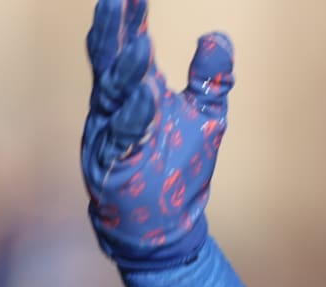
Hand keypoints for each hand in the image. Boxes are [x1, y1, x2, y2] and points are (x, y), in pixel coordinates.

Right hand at [82, 0, 233, 270]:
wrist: (167, 226)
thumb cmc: (180, 169)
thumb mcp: (205, 117)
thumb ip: (210, 78)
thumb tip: (217, 35)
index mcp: (136, 91)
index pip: (129, 45)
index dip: (131, 17)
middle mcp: (117, 108)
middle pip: (108, 60)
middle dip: (112, 30)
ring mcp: (110, 136)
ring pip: (111, 96)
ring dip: (125, 70)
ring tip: (141, 44)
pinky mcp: (113, 167)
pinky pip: (122, 138)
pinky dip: (135, 118)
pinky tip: (148, 97)